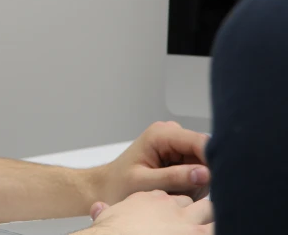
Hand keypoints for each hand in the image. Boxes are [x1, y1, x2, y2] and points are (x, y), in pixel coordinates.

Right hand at [86, 191, 213, 234]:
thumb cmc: (108, 232)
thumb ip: (102, 211)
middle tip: (204, 221)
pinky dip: (223, 227)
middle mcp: (171, 207)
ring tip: (223, 222)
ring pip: (213, 212)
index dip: (178, 209)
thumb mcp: (103, 218)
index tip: (177, 218)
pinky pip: (219, 228)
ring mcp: (187, 223)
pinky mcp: (197, 233)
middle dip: (204, 211)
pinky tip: (229, 227)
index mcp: (149, 200)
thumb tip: (96, 208)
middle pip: (197, 203)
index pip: (173, 199)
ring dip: (216, 220)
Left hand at [96, 121, 210, 204]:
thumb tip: (205, 173)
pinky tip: (175, 190)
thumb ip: (174, 177)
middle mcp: (172, 134)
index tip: (216, 181)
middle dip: (201, 176)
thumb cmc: (120, 184)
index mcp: (161, 134)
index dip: (213, 160)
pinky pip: (201, 173)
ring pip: (206, 166)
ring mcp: (179, 145)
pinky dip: (192, 186)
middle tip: (182, 192)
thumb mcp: (144, 183)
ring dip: (195, 184)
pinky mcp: (183, 157)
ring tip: (172, 191)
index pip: (200, 142)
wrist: (109, 186)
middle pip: (207, 154)